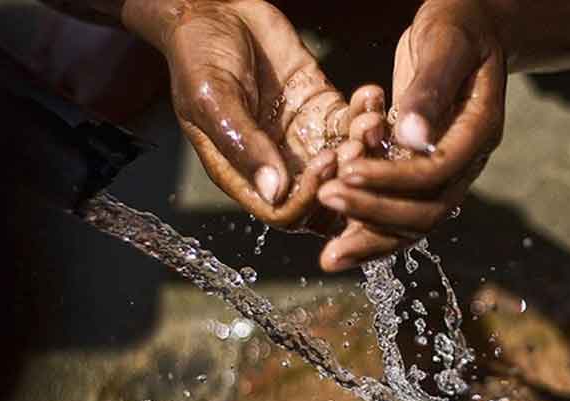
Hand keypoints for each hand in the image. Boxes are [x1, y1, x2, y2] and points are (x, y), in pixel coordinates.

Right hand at [124, 0, 377, 229]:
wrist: (213, 10)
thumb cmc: (198, 54)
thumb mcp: (213, 100)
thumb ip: (244, 145)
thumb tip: (274, 193)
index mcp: (242, 174)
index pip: (284, 211)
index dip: (310, 196)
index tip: (324, 160)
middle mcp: (277, 164)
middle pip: (323, 196)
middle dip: (346, 176)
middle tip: (357, 146)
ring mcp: (303, 138)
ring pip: (345, 162)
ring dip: (363, 146)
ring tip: (369, 120)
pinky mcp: (322, 109)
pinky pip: (352, 124)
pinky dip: (367, 114)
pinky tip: (370, 94)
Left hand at [315, 0, 506, 271]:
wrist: (468, 27)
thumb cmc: (458, 26)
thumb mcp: (445, 44)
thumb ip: (430, 88)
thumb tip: (412, 136)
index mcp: (478, 131)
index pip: (436, 172)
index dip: (392, 179)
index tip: (346, 171)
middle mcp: (465, 161)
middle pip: (427, 212)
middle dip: (375, 214)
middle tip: (325, 200)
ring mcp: (445, 171)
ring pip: (412, 222)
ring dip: (370, 238)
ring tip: (328, 256)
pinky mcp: (421, 171)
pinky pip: (397, 209)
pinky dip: (368, 227)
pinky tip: (335, 240)